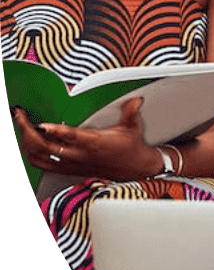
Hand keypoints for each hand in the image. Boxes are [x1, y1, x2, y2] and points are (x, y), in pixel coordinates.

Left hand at [13, 97, 162, 180]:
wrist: (134, 168)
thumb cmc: (130, 146)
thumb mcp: (133, 127)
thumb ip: (130, 112)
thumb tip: (135, 101)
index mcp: (95, 143)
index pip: (72, 138)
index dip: (56, 132)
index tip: (42, 124)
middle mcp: (80, 155)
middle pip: (47, 147)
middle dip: (29, 131)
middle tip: (21, 116)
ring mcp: (72, 163)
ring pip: (40, 156)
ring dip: (27, 142)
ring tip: (21, 125)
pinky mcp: (68, 169)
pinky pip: (42, 164)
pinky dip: (30, 153)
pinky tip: (27, 143)